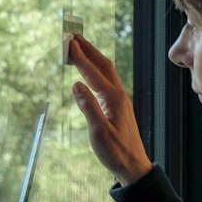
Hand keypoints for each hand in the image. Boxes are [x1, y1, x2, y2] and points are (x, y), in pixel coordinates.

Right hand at [68, 34, 154, 186]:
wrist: (133, 166)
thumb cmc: (115, 152)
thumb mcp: (98, 132)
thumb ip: (88, 107)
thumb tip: (76, 84)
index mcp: (114, 99)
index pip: (93, 73)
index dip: (80, 58)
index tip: (69, 43)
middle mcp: (119, 95)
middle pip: (103, 65)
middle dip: (88, 49)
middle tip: (73, 36)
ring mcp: (120, 99)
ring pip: (107, 71)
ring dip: (93, 57)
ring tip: (80, 47)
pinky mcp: (119, 106)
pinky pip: (107, 80)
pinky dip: (97, 70)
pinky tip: (90, 70)